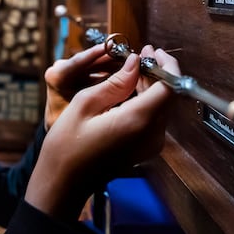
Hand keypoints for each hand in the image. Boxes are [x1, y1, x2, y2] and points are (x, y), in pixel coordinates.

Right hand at [26, 46, 179, 220]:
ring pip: (161, 106)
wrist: (64, 183)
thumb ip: (115, 82)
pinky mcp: (145, 148)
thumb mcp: (85, 104)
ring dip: (152, 85)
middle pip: (168, 96)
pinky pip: (154, 118)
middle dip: (158, 72)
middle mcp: (152, 134)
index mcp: (138, 121)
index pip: (170, 87)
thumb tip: (135, 62)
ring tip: (133, 67)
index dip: (165, 65)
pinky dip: (146, 100)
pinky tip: (130, 89)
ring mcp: (151, 144)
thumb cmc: (67, 145)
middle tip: (140, 53)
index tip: (151, 51)